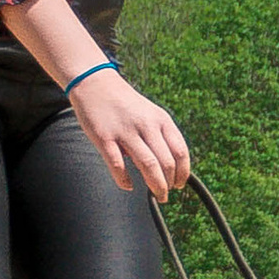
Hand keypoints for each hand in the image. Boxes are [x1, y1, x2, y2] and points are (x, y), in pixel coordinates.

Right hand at [71, 70, 191, 201]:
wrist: (95, 83)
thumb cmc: (125, 104)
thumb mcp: (150, 113)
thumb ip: (161, 135)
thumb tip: (170, 167)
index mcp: (160, 119)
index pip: (180, 151)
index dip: (183, 172)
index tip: (179, 184)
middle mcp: (146, 124)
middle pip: (166, 162)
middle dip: (169, 183)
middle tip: (165, 194)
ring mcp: (125, 131)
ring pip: (148, 165)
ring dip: (156, 185)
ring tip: (157, 196)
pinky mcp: (104, 137)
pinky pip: (117, 165)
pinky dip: (124, 180)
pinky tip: (128, 185)